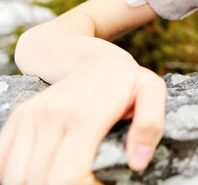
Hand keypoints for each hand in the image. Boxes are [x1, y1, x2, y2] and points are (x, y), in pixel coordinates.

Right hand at [0, 58, 165, 184]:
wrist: (92, 57)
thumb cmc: (126, 81)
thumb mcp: (151, 91)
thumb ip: (150, 124)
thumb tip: (137, 161)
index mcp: (85, 117)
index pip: (68, 177)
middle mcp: (51, 117)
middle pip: (40, 180)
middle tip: (83, 182)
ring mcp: (30, 117)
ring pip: (16, 175)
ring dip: (37, 184)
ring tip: (66, 177)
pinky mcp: (18, 118)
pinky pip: (2, 160)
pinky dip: (17, 175)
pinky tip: (41, 172)